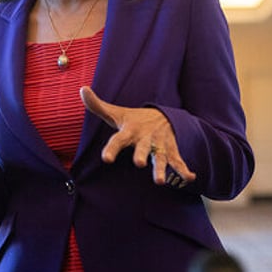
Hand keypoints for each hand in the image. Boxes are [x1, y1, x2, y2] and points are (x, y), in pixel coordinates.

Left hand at [80, 86, 194, 186]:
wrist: (162, 115)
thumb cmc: (133, 119)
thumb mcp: (116, 113)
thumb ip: (97, 106)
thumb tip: (82, 89)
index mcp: (130, 131)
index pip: (118, 140)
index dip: (112, 149)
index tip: (106, 159)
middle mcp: (145, 139)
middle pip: (143, 148)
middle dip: (142, 155)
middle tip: (140, 163)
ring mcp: (159, 145)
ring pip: (160, 158)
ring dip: (161, 168)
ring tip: (160, 182)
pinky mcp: (170, 150)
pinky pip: (177, 160)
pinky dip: (184, 169)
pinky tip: (190, 178)